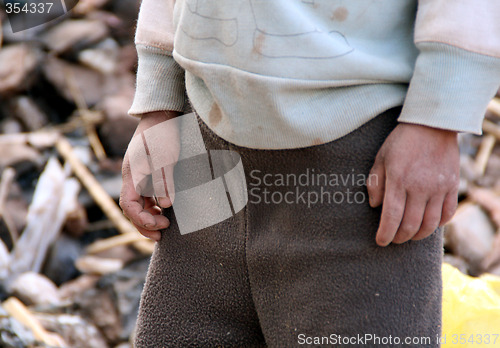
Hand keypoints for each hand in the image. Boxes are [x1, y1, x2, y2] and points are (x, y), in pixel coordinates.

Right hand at [119, 111, 179, 240]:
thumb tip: (165, 206)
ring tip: (165, 226)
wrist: (161, 114)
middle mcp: (131, 176)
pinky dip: (152, 206)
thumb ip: (164, 181)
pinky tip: (163, 210)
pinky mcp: (145, 172)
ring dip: (148, 216)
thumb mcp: (167, 157)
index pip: (128, 204)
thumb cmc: (163, 133)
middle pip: (131, 208)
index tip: (160, 226)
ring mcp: (137, 174)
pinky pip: (144, 195)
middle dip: (144, 224)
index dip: (141, 219)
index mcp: (132, 173)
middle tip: (162, 235)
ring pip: (138, 203)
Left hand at [367, 123, 458, 246]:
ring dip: (418, 235)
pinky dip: (438, 224)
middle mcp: (420, 187)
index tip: (380, 241)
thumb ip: (376, 183)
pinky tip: (429, 224)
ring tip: (409, 235)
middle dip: (400, 237)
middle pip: (410, 224)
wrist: (433, 124)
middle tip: (394, 239)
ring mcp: (439, 188)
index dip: (385, 234)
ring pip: (430, 224)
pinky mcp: (453, 186)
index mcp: (398, 180)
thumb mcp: (381, 158)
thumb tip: (375, 206)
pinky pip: (447, 213)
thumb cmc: (401, 141)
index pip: (391, 217)